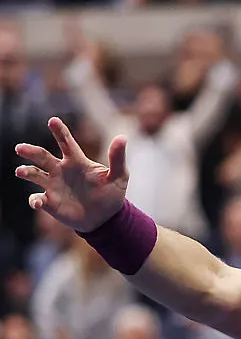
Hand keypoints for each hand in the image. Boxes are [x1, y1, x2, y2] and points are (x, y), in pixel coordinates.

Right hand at [15, 118, 129, 232]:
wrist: (105, 218)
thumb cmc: (111, 193)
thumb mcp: (119, 176)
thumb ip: (118, 158)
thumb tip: (122, 137)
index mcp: (77, 161)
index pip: (66, 143)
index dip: (60, 131)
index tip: (53, 120)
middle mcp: (61, 170)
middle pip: (42, 156)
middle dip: (31, 151)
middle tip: (20, 148)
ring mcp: (53, 185)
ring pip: (34, 175)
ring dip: (26, 172)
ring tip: (20, 171)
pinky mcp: (49, 202)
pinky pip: (36, 199)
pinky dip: (34, 200)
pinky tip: (38, 202)